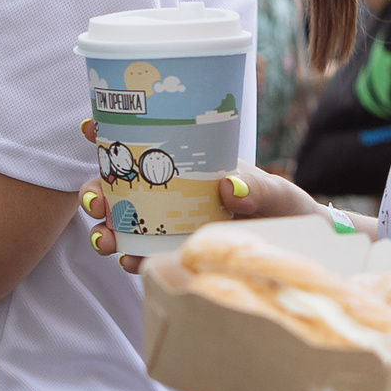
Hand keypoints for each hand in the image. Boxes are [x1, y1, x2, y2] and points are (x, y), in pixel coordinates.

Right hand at [75, 139, 338, 271]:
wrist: (302, 253)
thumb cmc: (284, 210)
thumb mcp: (275, 193)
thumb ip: (257, 188)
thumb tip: (229, 184)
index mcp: (186, 168)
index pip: (140, 144)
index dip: (108, 134)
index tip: (89, 128)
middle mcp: (168, 196)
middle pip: (117, 188)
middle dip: (94, 190)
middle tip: (95, 199)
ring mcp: (168, 229)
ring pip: (119, 225)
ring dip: (103, 230)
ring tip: (105, 240)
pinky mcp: (175, 260)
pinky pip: (142, 258)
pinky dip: (131, 259)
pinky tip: (132, 263)